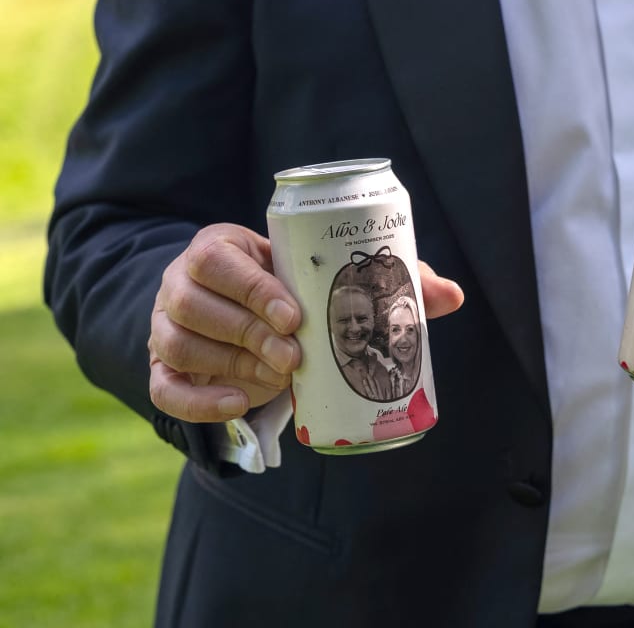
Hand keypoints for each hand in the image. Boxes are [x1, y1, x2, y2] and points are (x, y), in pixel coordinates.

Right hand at [148, 224, 464, 422]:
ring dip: (232, 366)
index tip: (296, 317)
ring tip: (280, 379)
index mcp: (220, 248)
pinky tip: (238, 405)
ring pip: (177, 345)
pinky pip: (165, 388)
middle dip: (248, 335)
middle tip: (296, 359)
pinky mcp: (162, 368)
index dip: (253, 289)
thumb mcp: (325, 276)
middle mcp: (182, 282)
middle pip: (195, 305)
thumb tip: (452, 295)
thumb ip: (384, 280)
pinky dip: (199, 402)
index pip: (217, 259)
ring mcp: (166, 325)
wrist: (242, 313)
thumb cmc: (293, 287)